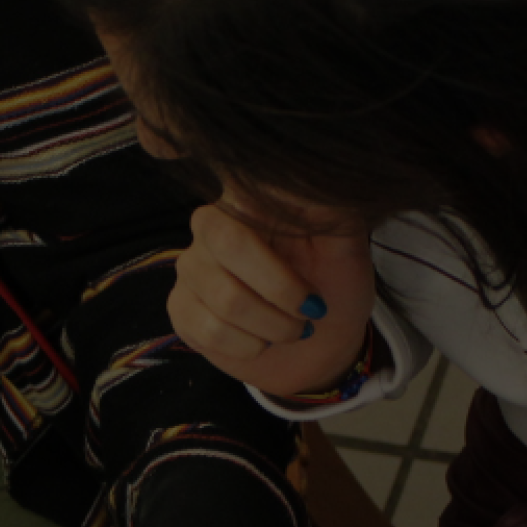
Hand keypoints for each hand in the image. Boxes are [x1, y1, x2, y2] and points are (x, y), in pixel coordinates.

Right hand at [169, 199, 374, 395]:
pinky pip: (210, 330)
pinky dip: (250, 346)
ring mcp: (191, 266)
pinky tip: (263, 341)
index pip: (246, 192)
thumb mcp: (346, 244)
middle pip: (229, 244)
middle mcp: (211, 224)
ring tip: (294, 329)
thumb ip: (330, 209)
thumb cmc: (333, 285)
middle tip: (312, 310)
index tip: (311, 277)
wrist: (320, 343)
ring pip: (225, 298)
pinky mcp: (180, 307)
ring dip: (274, 326)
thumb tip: (309, 180)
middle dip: (281, 289)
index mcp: (249, 199)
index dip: (278, 238)